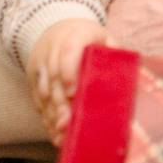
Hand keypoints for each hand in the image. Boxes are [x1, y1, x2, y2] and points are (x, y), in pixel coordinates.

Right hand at [27, 19, 109, 144]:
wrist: (59, 28)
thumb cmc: (91, 39)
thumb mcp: (106, 39)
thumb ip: (114, 56)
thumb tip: (127, 80)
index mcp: (76, 35)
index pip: (69, 51)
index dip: (69, 72)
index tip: (73, 93)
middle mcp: (54, 48)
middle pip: (55, 77)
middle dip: (61, 103)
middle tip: (68, 123)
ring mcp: (41, 63)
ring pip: (44, 90)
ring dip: (52, 114)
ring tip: (62, 134)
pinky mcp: (34, 76)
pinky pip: (37, 98)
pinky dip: (46, 116)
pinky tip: (55, 132)